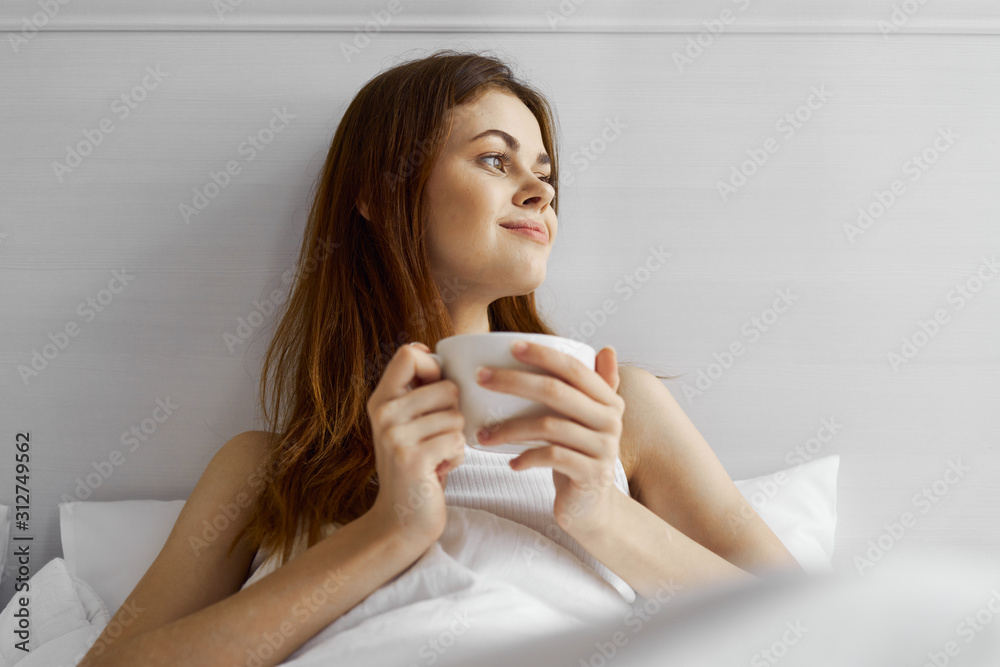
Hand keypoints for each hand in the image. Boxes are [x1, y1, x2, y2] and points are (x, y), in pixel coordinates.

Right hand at [366, 341, 465, 549]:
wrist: (401, 520)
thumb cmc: (417, 467)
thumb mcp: (407, 423)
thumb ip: (416, 391)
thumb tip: (432, 352)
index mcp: (381, 399)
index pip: (409, 354)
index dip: (435, 368)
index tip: (435, 392)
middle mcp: (384, 414)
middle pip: (447, 387)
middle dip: (453, 414)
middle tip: (434, 438)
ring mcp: (395, 436)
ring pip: (456, 416)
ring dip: (456, 440)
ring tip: (436, 456)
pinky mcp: (412, 458)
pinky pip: (458, 441)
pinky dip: (457, 458)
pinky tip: (439, 469)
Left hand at [474, 340, 625, 536]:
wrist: (592, 507)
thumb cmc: (579, 455)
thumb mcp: (586, 420)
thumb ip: (593, 387)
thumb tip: (606, 348)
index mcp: (608, 400)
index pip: (574, 368)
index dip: (543, 355)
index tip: (509, 347)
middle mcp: (610, 420)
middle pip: (556, 392)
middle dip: (514, 381)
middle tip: (481, 378)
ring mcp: (602, 448)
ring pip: (548, 426)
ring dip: (509, 428)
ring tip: (482, 433)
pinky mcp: (590, 474)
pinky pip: (552, 457)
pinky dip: (527, 457)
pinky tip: (511, 462)